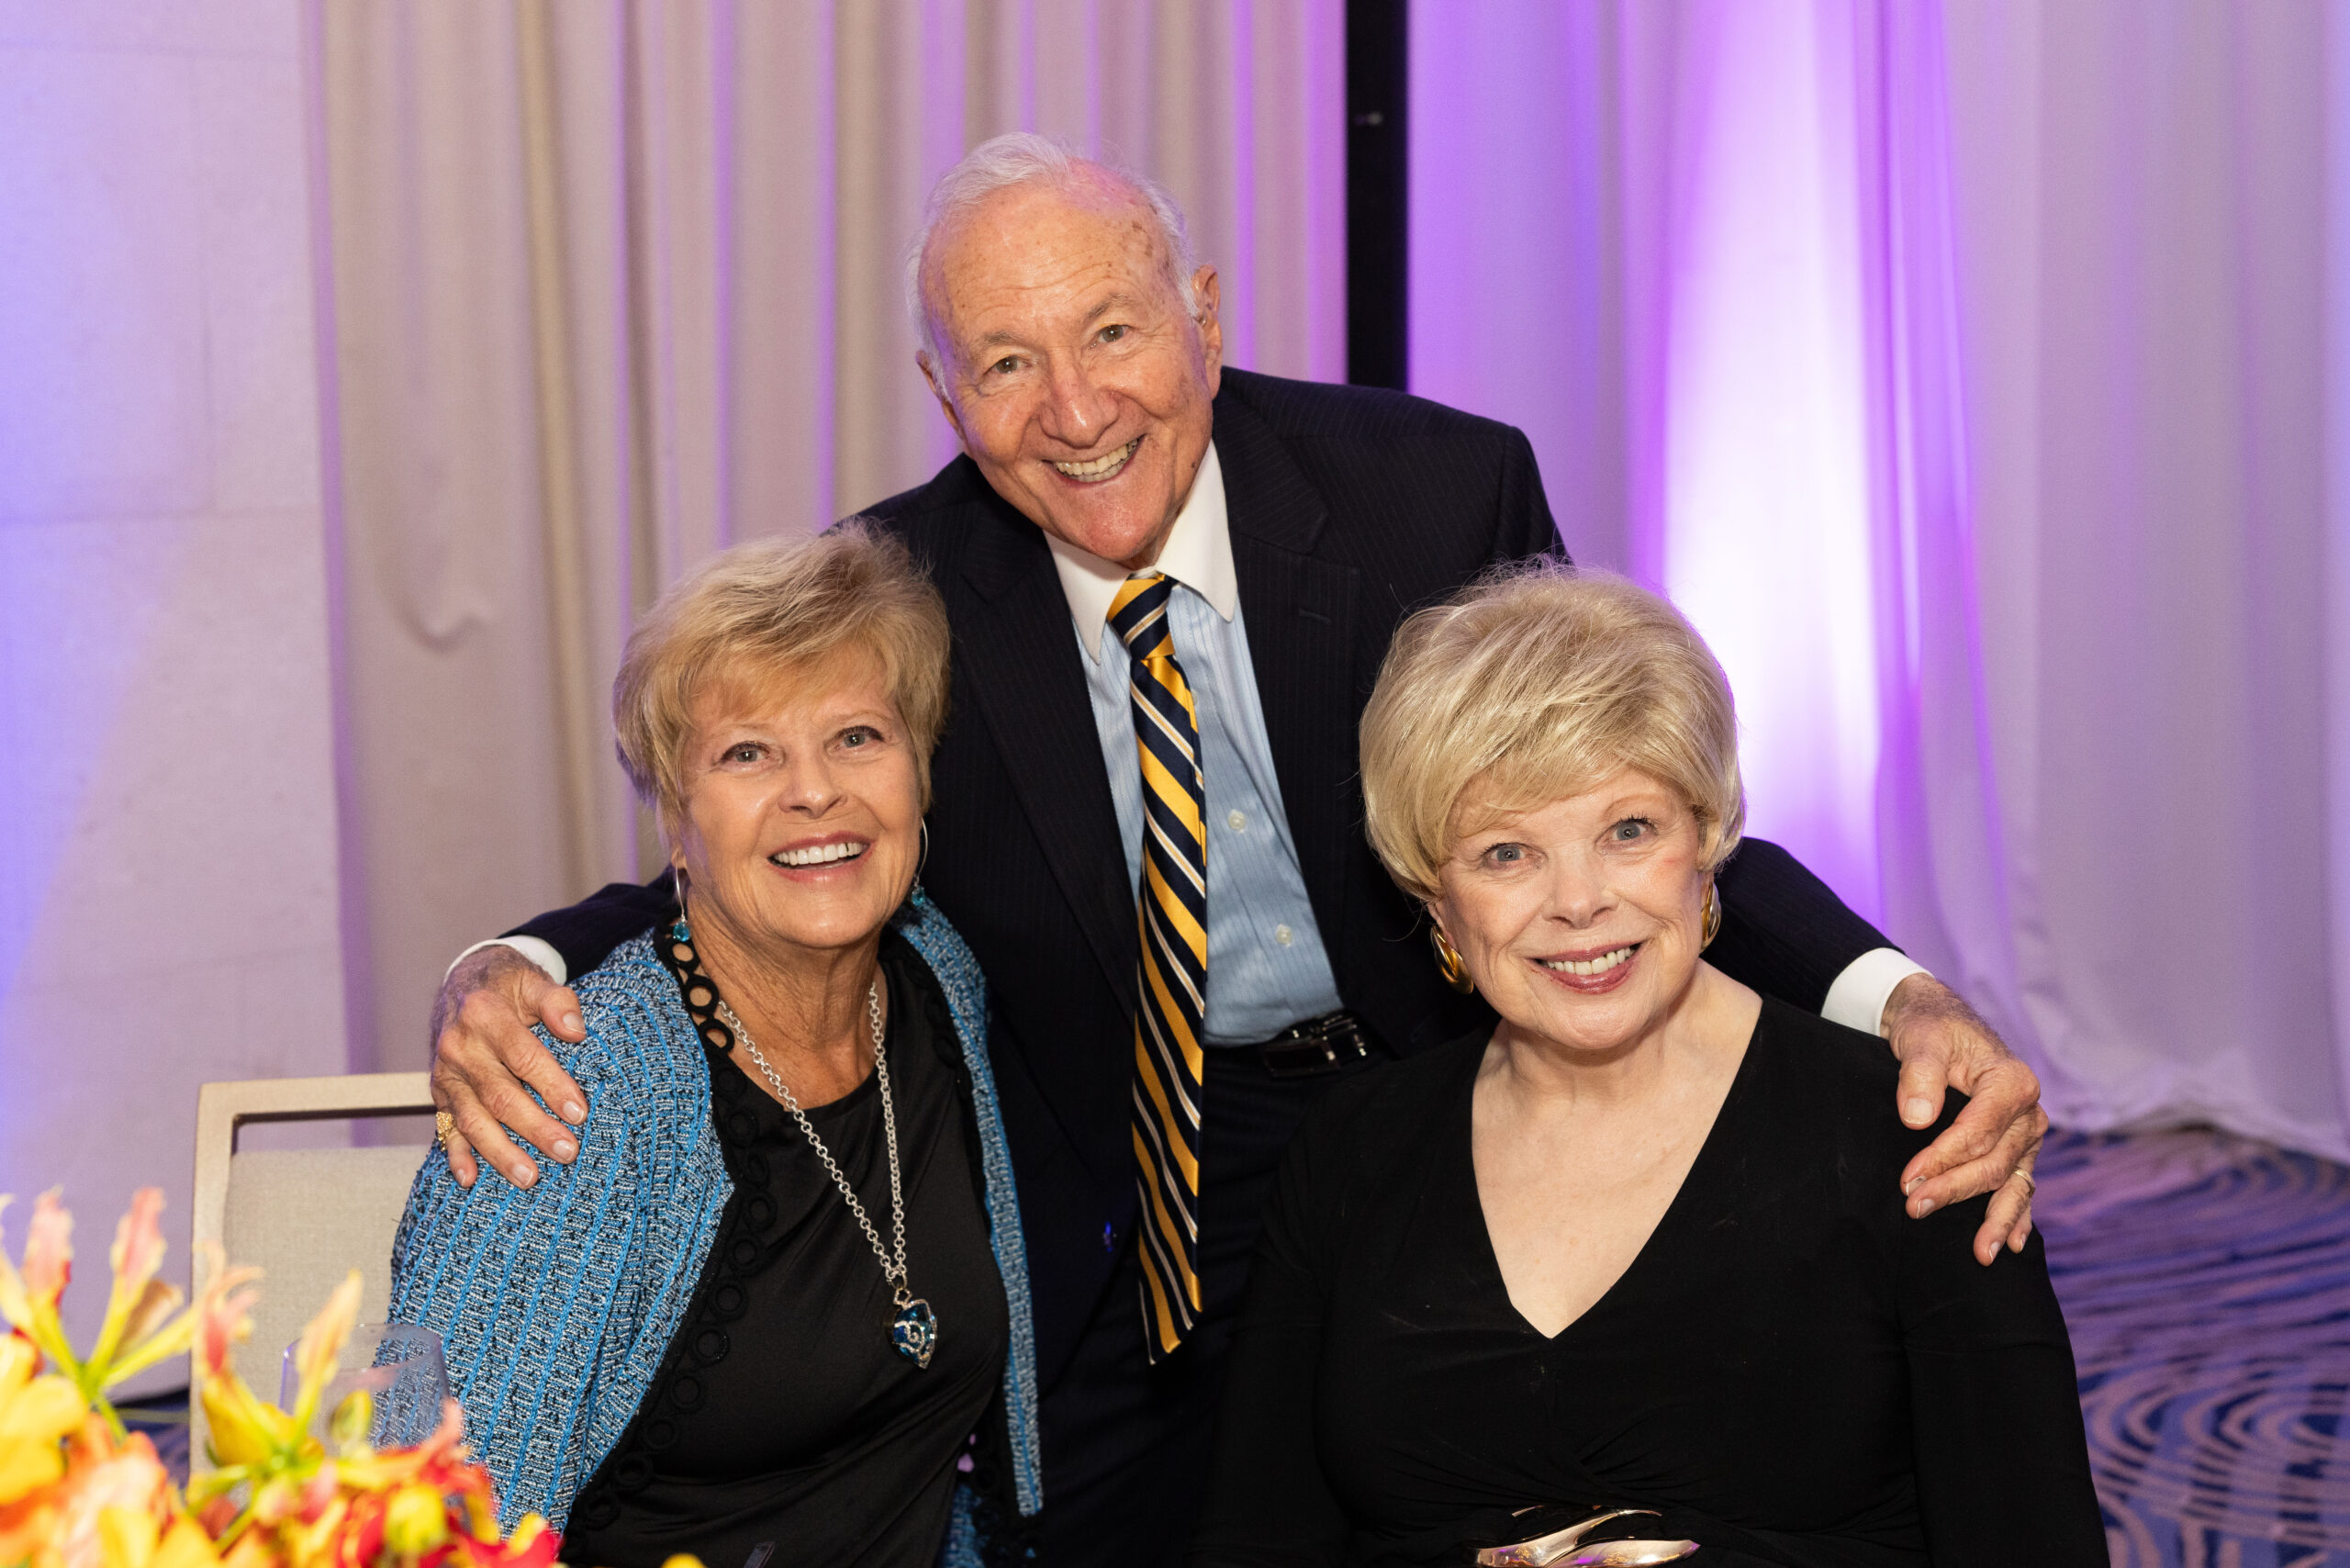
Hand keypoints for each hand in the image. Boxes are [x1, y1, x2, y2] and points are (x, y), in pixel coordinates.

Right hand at [429, 945, 589, 1189]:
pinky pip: (446, 1127)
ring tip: (529, 1178)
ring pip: (473, 1119)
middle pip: (499, 1095)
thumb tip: (576, 1029)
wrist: (464, 983)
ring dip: (500, 1152)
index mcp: (484, 1015)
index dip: (552, 1085)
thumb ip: (556, 1001)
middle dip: (534, 1128)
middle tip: (567, 1152)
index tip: (580, 1113)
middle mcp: (459, 1046)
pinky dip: (456, 1155)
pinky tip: (470, 1179)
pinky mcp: (439, 1093)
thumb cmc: (507, 985)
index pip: (523, 1056)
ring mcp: (446, 1074)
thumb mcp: (532, 979)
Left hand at [1881, 974, 2045, 1264]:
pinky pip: (2022, 1187)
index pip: (1978, 1133)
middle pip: (1993, 1162)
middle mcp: (2029, 1113)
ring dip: (1994, 1219)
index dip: (1943, 1159)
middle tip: (1914, 1207)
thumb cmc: (1932, 1030)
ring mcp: (2027, 1136)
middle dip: (1954, 1189)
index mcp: (2013, 1082)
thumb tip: (1917, 1119)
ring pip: (2013, 1183)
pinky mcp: (2018, 1150)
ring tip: (1981, 1254)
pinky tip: (2013, 1245)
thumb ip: (1919, 1075)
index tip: (1908, 1180)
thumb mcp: (1922, 1039)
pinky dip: (2018, 1216)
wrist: (1942, 1026)